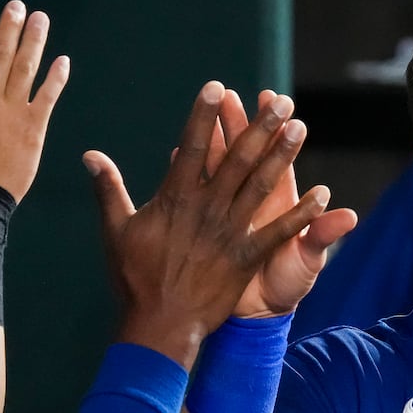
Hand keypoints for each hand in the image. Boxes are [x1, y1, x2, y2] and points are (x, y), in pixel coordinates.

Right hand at [84, 83, 332, 365]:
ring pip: (261, 186)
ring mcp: (229, 232)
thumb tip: (90, 155)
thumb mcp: (116, 230)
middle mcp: (206, 209)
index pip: (193, 147)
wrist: (158, 324)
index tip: (217, 87)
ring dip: (283, 156)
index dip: (205, 116)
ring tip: (299, 127)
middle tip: (281, 101)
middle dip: (260, 127)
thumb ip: (108, 189)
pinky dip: (303, 214)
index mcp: (175, 198)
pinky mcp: (247, 256)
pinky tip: (323, 194)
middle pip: (238, 159)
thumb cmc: (134, 277)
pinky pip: (279, 231)